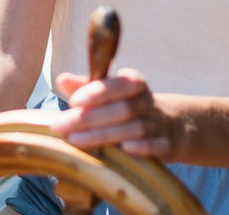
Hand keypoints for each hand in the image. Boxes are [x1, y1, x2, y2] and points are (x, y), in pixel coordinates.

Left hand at [48, 68, 179, 157]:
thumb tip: (62, 79)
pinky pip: (158, 145)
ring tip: (76, 140)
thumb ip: (86, 87)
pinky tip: (124, 150)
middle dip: (90, 117)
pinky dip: (143, 148)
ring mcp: (157, 124)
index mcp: (133, 83)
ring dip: (106, 135)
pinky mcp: (165, 145)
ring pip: (136, 128)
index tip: (74, 101)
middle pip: (122, 108)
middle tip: (61, 125)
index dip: (97, 91)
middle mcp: (146, 102)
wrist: (167, 127)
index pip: (118, 83)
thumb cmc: (125, 107)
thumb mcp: (109, 94)